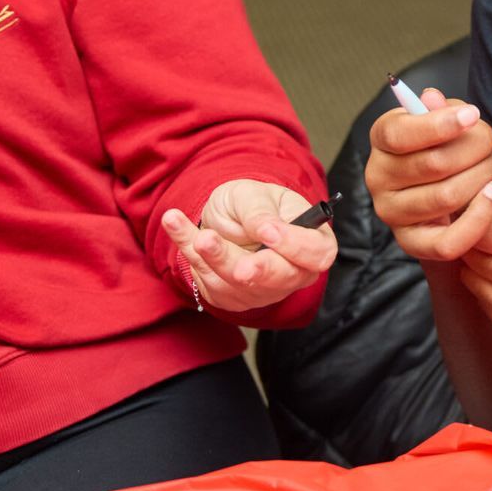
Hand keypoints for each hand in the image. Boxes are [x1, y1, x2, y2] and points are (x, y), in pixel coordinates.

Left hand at [161, 179, 337, 312]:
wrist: (225, 216)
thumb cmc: (252, 203)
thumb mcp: (256, 194)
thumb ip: (261, 212)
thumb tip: (268, 230)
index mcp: (312, 242)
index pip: (317, 253)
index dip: (296, 246)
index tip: (269, 232)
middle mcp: (291, 272)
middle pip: (280, 278)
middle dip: (255, 270)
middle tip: (240, 266)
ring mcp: (261, 289)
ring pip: (238, 284)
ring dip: (215, 259)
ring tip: (200, 235)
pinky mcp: (229, 296)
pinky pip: (207, 280)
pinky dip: (188, 252)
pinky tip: (174, 223)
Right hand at [364, 87, 491, 260]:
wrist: (444, 189)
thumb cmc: (445, 145)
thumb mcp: (444, 120)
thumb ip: (441, 110)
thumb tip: (432, 98)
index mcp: (382, 139)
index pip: (399, 134)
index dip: (439, 124)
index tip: (473, 115)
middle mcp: (378, 177)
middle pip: (434, 163)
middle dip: (475, 150)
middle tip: (490, 145)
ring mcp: (391, 212)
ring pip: (446, 197)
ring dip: (482, 177)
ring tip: (491, 167)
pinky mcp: (411, 242)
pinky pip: (447, 242)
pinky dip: (478, 218)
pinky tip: (491, 195)